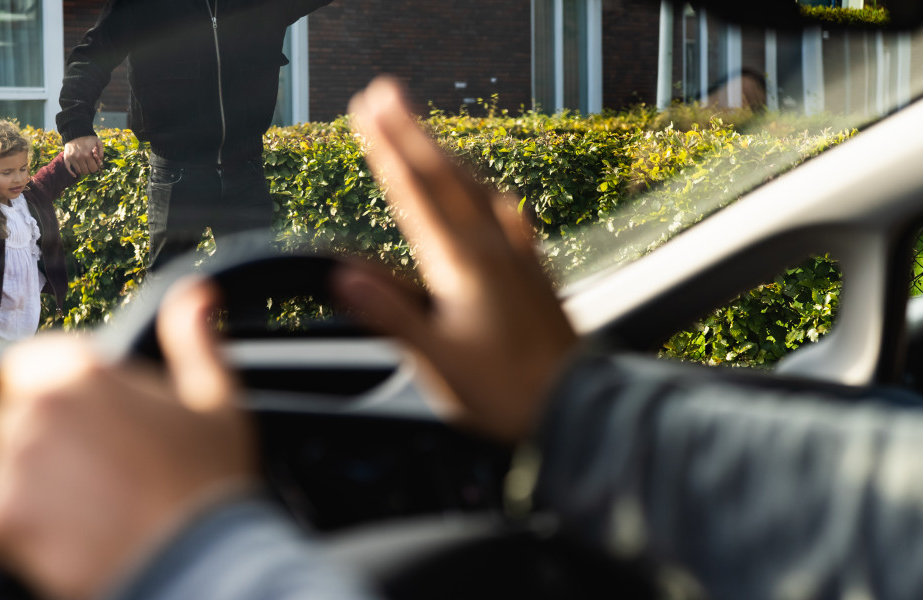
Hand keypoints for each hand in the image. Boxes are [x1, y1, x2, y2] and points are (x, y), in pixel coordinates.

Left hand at [0, 281, 252, 599]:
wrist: (197, 566)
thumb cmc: (208, 484)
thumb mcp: (216, 400)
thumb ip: (195, 338)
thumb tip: (197, 292)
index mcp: (81, 370)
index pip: (31, 367)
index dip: (59, 398)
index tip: (88, 429)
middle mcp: (36, 408)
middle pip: (14, 418)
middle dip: (46, 443)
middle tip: (97, 476)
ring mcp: (11, 464)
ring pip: (1, 468)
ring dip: (31, 486)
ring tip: (87, 509)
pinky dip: (20, 530)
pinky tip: (69, 535)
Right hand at [64, 135, 104, 176]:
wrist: (75, 132)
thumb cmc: (88, 138)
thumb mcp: (98, 143)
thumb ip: (101, 153)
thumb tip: (100, 163)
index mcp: (88, 154)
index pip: (93, 169)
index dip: (95, 168)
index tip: (94, 164)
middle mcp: (79, 157)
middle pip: (86, 172)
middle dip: (89, 169)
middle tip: (89, 164)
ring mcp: (72, 158)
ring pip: (79, 171)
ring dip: (82, 170)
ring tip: (83, 165)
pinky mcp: (67, 158)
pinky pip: (69, 169)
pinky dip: (72, 173)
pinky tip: (75, 175)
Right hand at [335, 77, 578, 442]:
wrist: (579, 407)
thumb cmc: (506, 393)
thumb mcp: (437, 362)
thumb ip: (390, 316)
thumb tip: (344, 276)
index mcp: (461, 265)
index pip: (414, 194)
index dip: (386, 150)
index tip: (365, 111)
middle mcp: (491, 249)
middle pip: (444, 177)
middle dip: (411, 132)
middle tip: (386, 93)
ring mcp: (517, 257)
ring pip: (476, 190)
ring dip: (445, 155)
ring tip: (426, 132)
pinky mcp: (535, 274)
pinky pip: (507, 217)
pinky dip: (488, 194)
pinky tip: (496, 196)